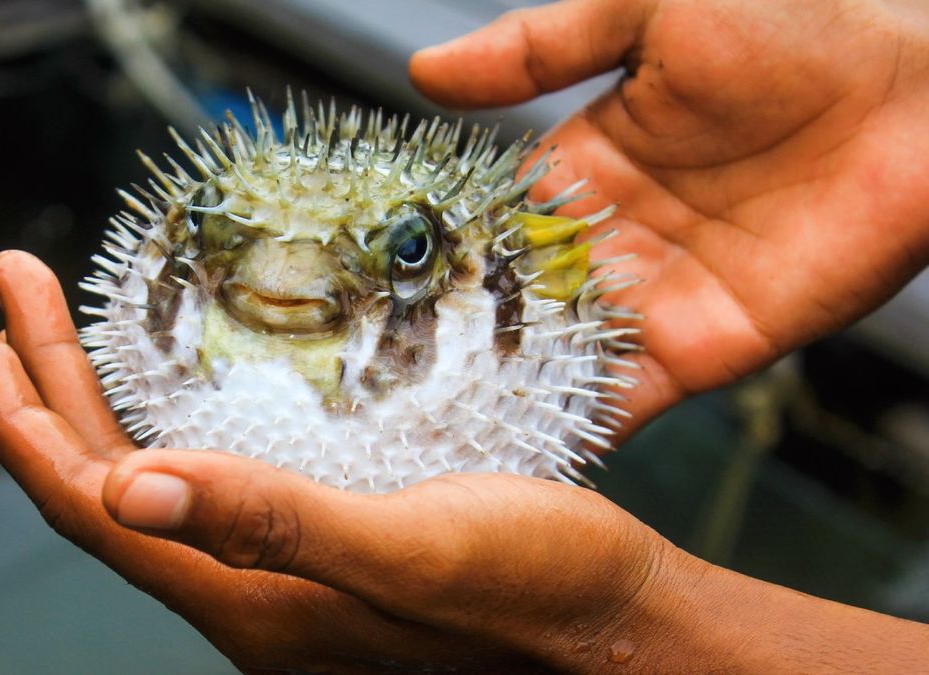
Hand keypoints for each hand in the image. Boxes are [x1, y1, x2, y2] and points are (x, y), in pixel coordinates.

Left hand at [0, 251, 672, 672]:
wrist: (615, 622)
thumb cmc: (533, 590)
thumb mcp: (408, 551)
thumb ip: (273, 525)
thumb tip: (128, 491)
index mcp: (249, 597)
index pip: (95, 510)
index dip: (24, 427)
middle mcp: (250, 591)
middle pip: (112, 487)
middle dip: (46, 389)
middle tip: (7, 295)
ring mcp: (284, 573)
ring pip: (157, 481)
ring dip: (99, 399)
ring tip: (63, 327)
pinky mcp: (324, 547)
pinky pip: (214, 482)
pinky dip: (171, 421)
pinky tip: (178, 381)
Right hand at [411, 0, 928, 439]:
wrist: (926, 91)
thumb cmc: (801, 23)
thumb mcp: (650, 8)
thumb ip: (539, 46)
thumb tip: (426, 72)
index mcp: (584, 163)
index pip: (490, 222)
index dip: (434, 255)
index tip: (365, 291)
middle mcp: (609, 238)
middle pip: (512, 304)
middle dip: (452, 343)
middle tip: (378, 385)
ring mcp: (654, 298)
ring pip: (557, 358)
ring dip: (499, 394)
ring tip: (424, 436)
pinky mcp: (707, 348)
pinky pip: (628, 396)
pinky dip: (577, 427)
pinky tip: (519, 456)